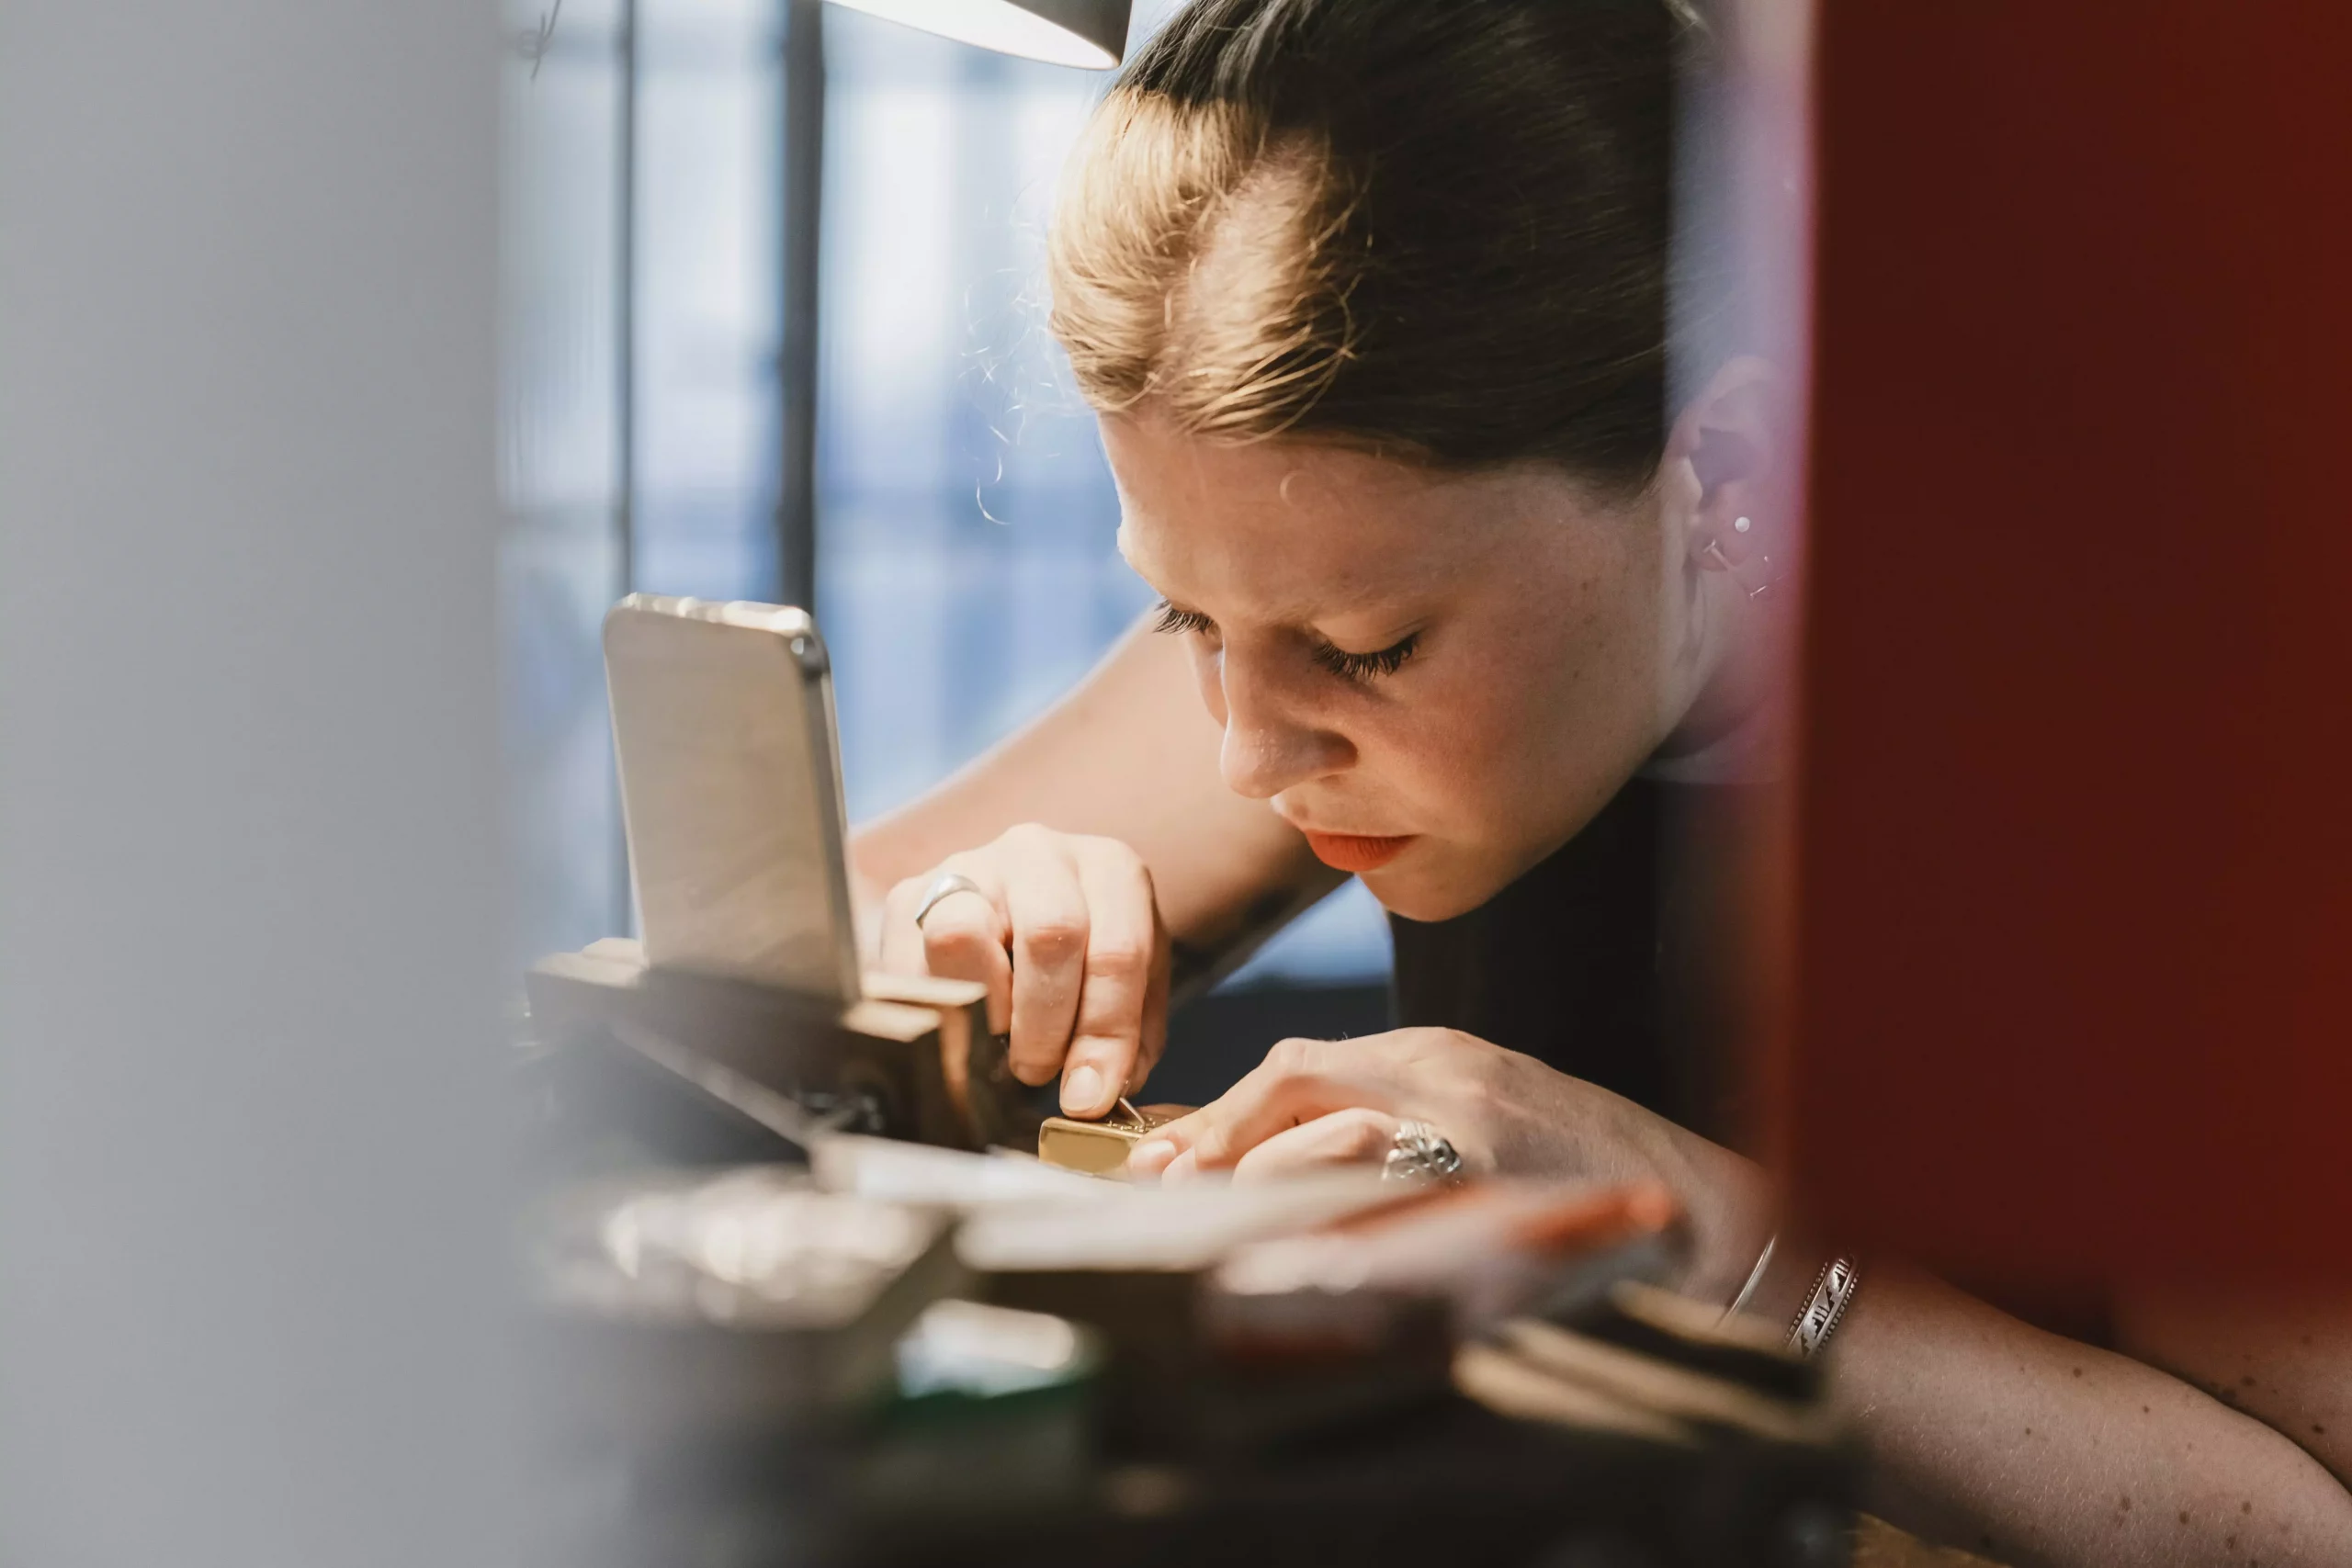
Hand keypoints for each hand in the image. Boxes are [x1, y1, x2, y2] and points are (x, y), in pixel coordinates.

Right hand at [875, 824, 1170, 1117]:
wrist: (1016, 917)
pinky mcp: (907, 895)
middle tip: (1037, 1070)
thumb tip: (1093, 1092)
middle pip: (1050, 934)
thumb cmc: (1082, 964)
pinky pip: (906, 966)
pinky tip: (960, 1030)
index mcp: (1109, 869)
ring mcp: (968, 866)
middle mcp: (1038, 852)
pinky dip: (933, 1016)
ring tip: (997, 1043)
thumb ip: (1126, 1039)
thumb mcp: (1127, 991)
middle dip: (1045, 1027)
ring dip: (981, 1013)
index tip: (1089, 1094)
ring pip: (961, 935)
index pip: (1117, 951)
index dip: (1104, 1033)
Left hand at [1126, 1028, 1771, 1294]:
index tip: (1157, 1157)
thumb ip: (1380, 1125)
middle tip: (1162, 1183)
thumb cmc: (1572, 1173)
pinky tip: (1296, 1241)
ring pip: (1332, 1129)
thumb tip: (1256, 1168)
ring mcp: (1473, 1119)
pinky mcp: (1497, 1171)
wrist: (1694, 1203)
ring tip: (1214, 1217)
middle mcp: (1445, 1069)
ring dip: (1261, 1174)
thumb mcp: (1473, 1122)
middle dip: (1220, 1130)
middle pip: (1297, 1072)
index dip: (1218, 1113)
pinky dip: (1328, 1206)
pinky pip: (1389, 1185)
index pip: (1297, 1065)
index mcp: (1434, 1053)